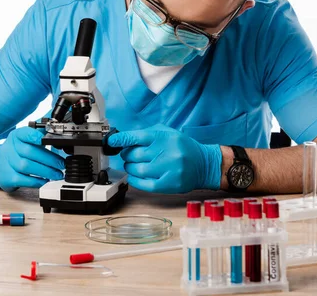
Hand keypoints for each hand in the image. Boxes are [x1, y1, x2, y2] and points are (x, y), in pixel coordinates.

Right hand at [0, 127, 64, 191]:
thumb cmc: (17, 152)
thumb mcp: (25, 140)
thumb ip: (40, 136)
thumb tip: (57, 132)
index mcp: (16, 136)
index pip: (24, 133)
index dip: (34, 136)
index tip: (46, 139)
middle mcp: (9, 148)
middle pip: (29, 152)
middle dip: (49, 159)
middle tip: (61, 164)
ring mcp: (6, 164)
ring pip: (26, 166)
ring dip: (46, 171)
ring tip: (57, 174)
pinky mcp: (7, 178)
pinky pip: (23, 180)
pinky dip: (37, 181)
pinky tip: (45, 181)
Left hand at [107, 124, 221, 193]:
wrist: (204, 164)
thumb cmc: (183, 147)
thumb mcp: (168, 133)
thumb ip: (147, 134)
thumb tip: (125, 138)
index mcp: (164, 137)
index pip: (136, 137)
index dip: (120, 139)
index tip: (112, 141)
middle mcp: (166, 152)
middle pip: (133, 154)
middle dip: (127, 155)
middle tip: (128, 155)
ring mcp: (167, 169)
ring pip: (137, 169)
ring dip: (130, 167)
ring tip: (133, 165)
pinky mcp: (169, 184)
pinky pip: (144, 184)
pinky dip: (135, 180)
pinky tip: (135, 176)